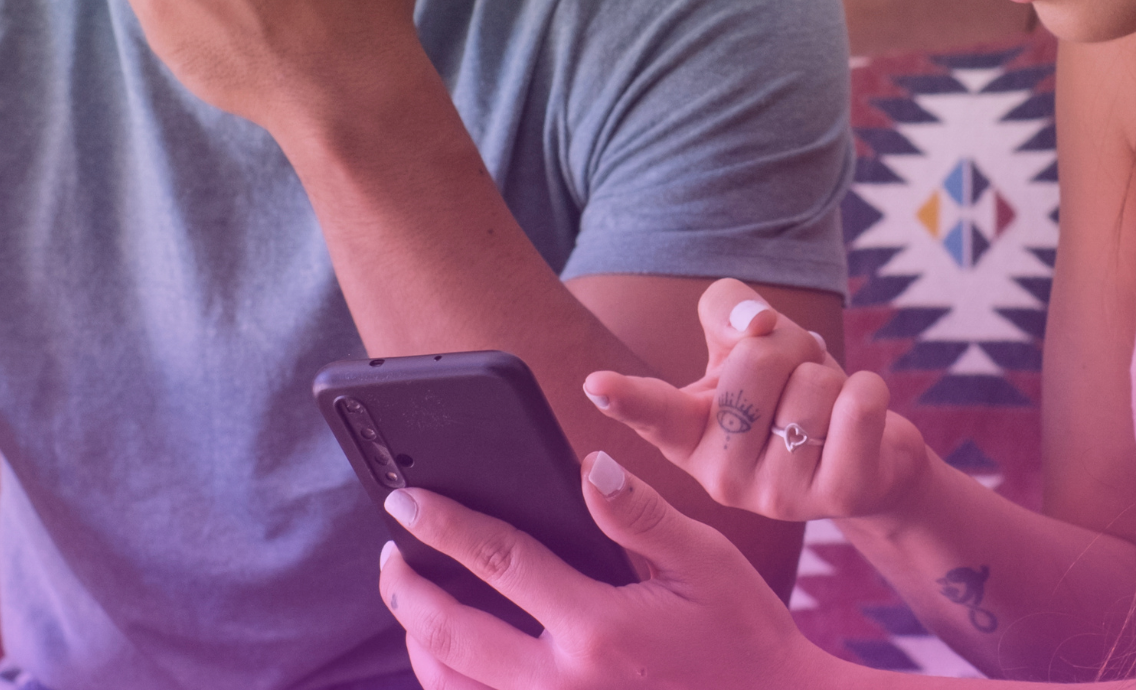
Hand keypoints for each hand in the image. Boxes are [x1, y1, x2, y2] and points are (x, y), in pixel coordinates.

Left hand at [379, 451, 837, 689]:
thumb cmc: (745, 636)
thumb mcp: (707, 562)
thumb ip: (639, 515)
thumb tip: (584, 467)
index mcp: (597, 629)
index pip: (498, 561)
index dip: (443, 526)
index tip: (404, 501)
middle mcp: (563, 684)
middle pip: (449, 636)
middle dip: (405, 589)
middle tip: (390, 552)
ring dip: (418, 644)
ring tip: (412, 603)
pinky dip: (455, 687)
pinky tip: (454, 660)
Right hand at [583, 279, 931, 522]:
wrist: (864, 460)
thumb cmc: (791, 395)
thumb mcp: (746, 347)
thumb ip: (728, 310)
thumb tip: (754, 324)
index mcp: (687, 435)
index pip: (652, 411)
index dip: (625, 396)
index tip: (597, 385)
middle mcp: (720, 475)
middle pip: (757, 361)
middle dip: (790, 348)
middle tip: (795, 380)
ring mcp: (777, 495)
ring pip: (812, 382)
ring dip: (830, 375)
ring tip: (824, 408)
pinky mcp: (837, 496)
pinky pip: (858, 405)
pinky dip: (868, 389)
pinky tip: (858, 416)